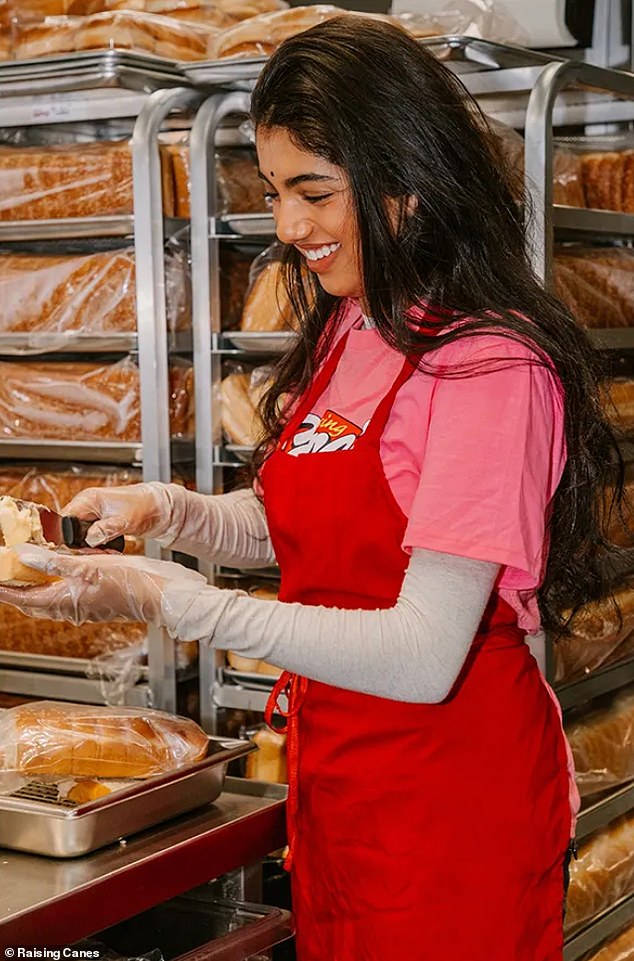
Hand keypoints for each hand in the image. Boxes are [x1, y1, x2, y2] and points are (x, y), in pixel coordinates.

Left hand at [0, 544, 206, 627]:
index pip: (24, 598)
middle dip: (16, 587)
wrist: (165, 595)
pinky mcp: (99, 599)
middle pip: (35, 599)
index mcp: (67, 601)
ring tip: (25, 566)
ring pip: (51, 596)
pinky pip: (69, 592)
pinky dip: (57, 580)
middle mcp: (74, 607)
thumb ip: (55, 561)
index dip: (4, 589)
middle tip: (4, 572)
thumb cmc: (133, 584)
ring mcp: (87, 605)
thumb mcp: (90, 565)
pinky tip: (62, 567)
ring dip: (36, 583)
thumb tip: (24, 556)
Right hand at [63, 482, 173, 546]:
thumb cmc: (145, 506)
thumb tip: (89, 539)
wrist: (161, 509)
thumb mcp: (124, 520)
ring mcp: (93, 515)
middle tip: (95, 553)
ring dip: (90, 547)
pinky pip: (90, 538)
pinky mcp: (100, 523)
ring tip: (105, 552)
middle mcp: (87, 506)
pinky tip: (107, 551)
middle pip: (69, 530)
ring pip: (80, 536)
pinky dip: (97, 546)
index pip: (64, 518)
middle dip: (80, 545)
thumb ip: (105, 529)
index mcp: (88, 499)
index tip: (74, 550)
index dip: (65, 536)